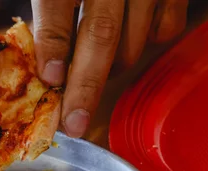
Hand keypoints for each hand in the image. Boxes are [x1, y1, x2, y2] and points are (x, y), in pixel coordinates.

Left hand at [31, 0, 187, 136]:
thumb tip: (41, 63)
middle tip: (73, 122)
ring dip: (110, 70)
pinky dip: (145, 45)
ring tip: (90, 76)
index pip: (57, 6)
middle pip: (100, 35)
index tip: (51, 80)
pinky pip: (166, 29)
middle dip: (85, 86)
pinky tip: (127, 41)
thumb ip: (48, 10)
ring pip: (134, 41)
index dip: (54, 46)